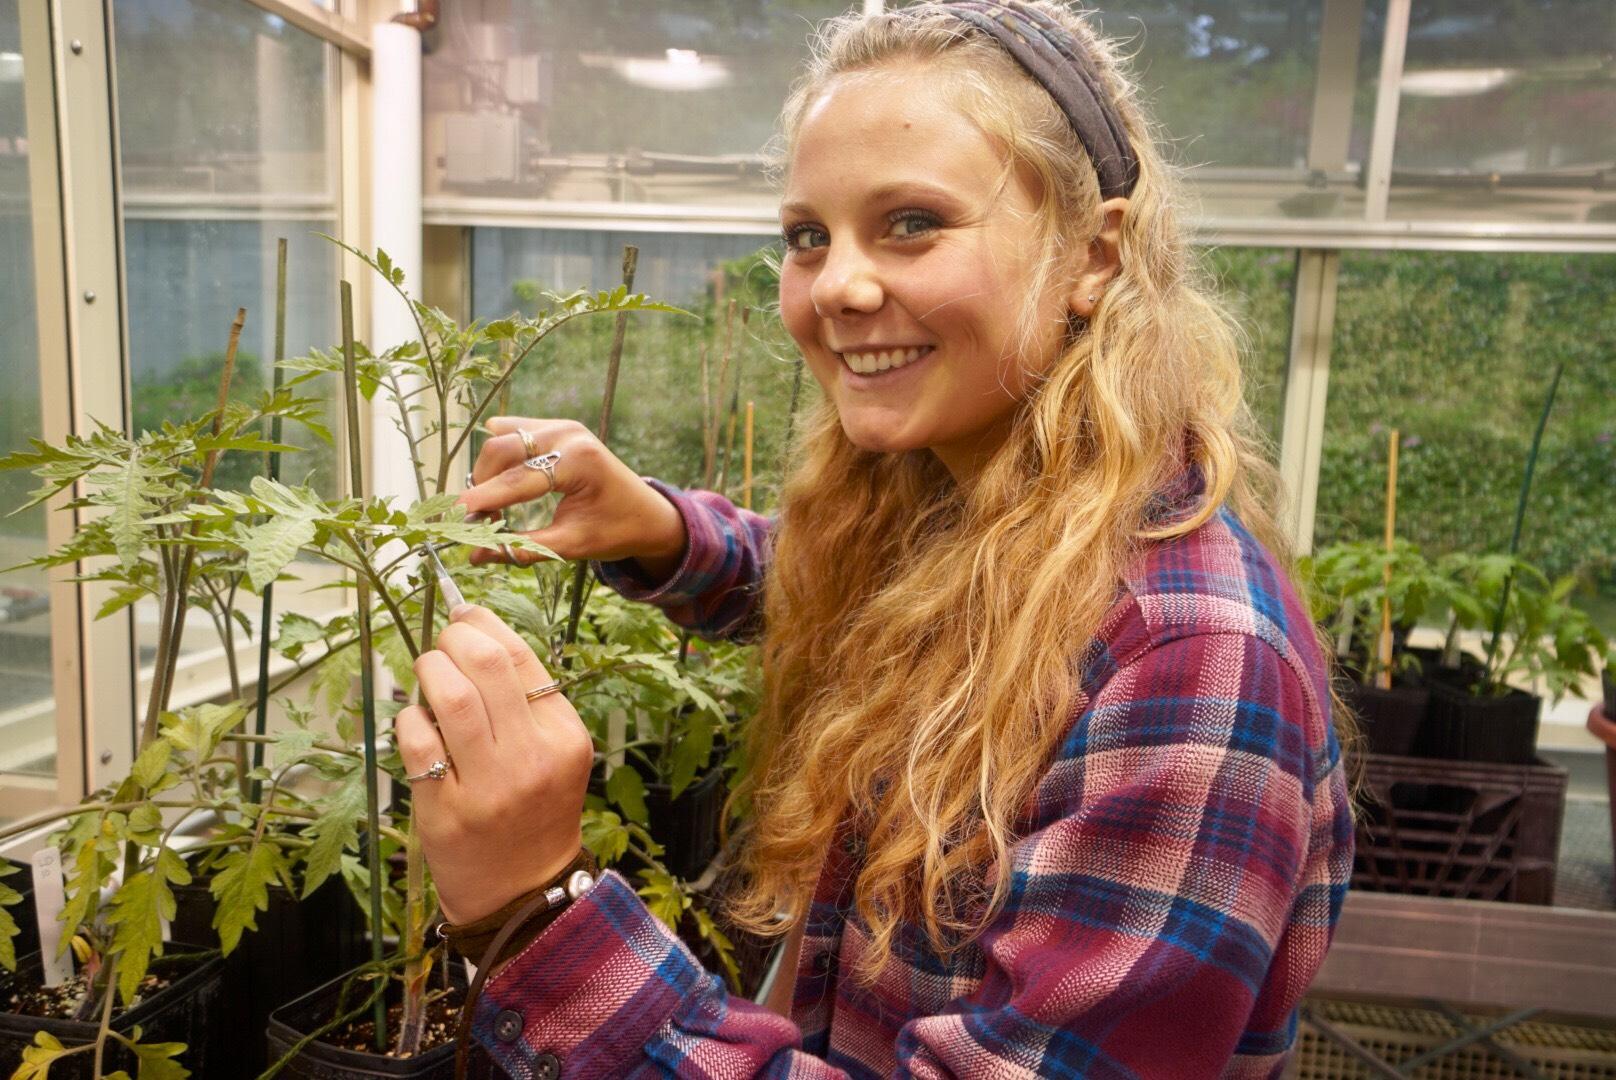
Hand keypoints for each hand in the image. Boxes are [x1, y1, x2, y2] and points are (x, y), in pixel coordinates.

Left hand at [394, 604, 594, 922]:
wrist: (525, 892)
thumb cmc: (535, 812)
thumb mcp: (554, 754)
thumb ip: (525, 701)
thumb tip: (473, 633)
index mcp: (565, 736)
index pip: (521, 657)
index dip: (483, 624)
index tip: (463, 615)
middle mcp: (532, 759)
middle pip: (486, 666)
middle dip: (452, 639)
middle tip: (441, 643)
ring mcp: (489, 788)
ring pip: (451, 698)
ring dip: (428, 671)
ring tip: (426, 674)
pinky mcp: (446, 812)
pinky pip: (417, 741)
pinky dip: (408, 718)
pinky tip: (415, 721)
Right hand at [462, 417, 686, 577]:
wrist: (649, 514)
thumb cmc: (617, 530)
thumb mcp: (573, 545)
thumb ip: (523, 548)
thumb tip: (475, 555)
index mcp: (579, 460)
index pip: (517, 480)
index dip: (481, 500)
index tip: (451, 517)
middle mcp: (569, 433)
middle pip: (502, 451)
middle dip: (482, 486)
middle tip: (476, 523)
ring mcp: (562, 425)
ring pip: (503, 440)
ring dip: (488, 473)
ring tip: (491, 511)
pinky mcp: (556, 427)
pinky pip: (513, 432)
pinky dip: (500, 456)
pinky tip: (497, 480)